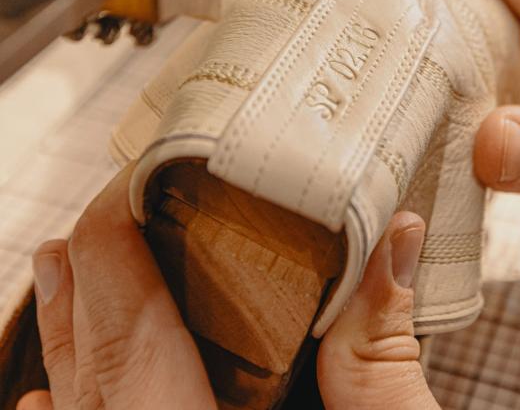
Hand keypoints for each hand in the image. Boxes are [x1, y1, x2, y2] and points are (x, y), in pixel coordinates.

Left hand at [20, 167, 437, 409]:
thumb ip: (383, 354)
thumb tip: (399, 236)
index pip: (136, 350)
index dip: (117, 266)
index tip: (116, 201)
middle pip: (99, 389)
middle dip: (83, 305)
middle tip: (70, 240)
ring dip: (73, 357)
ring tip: (59, 289)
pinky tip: (50, 407)